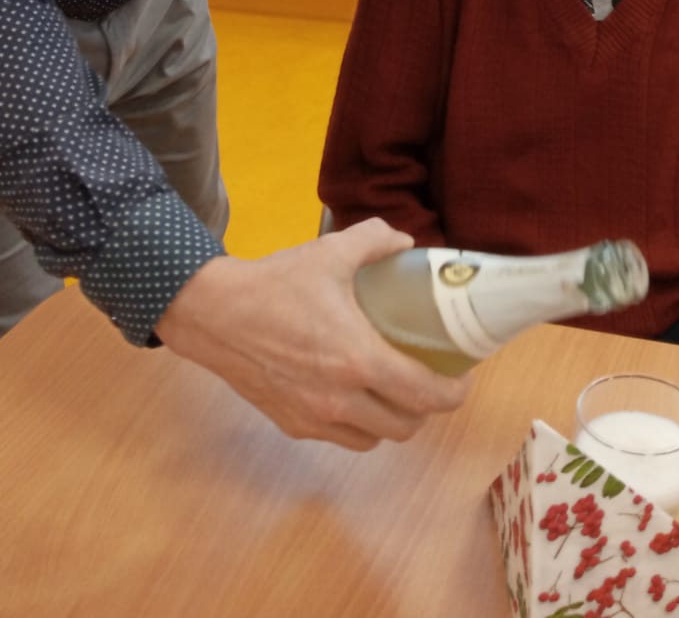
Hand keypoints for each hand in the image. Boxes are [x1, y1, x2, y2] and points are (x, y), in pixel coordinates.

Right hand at [154, 218, 469, 449]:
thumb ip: (374, 240)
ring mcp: (315, 418)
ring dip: (392, 420)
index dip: (453, 394)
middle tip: (430, 380)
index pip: (423, 395)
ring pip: (374, 439)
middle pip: (405, 426)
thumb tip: (405, 241)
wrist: (215, 315)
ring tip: (395, 391)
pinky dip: (358, 425)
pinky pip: (341, 438)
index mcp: (358, 360)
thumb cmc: (276, 284)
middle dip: (426, 408)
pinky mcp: (293, 425)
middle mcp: (340, 399)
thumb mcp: (330, 252)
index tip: (463, 380)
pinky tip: (355, 397)